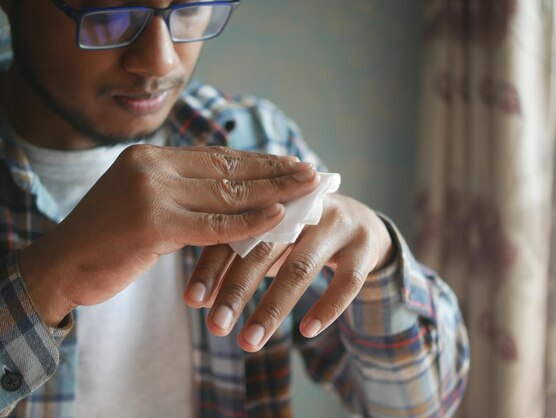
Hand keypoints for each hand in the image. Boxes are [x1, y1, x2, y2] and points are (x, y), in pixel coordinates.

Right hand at [20, 146, 319, 325]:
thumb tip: (227, 195)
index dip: (257, 160)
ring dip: (273, 191)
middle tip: (311, 170)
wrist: (58, 267)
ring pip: (227, 193)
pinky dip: (249, 222)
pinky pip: (213, 225)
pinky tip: (279, 216)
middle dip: (275, 170)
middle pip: (228, 169)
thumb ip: (179, 194)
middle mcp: (151, 166)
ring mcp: (151, 192)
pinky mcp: (152, 223)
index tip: (289, 162)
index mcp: (149, 157)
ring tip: (307, 188)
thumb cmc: (104, 241)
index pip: (216, 156)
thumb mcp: (143, 206)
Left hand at [184, 193, 392, 351]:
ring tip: (249, 342)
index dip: (212, 267)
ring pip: (300, 268)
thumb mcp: (271, 242)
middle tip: (216, 327)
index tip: (192, 301)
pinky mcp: (363, 246)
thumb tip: (200, 300)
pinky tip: (307, 331)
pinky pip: (346, 281)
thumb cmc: (301, 236)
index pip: (235, 234)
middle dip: (236, 291)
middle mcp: (303, 209)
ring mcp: (336, 224)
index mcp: (271, 202)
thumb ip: (238, 261)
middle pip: (264, 250)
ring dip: (272, 308)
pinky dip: (327, 307)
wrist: (363, 223)